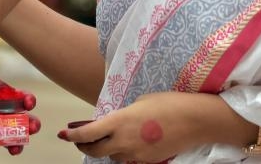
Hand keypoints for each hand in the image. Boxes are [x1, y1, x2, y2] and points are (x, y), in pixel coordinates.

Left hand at [59, 92, 225, 162]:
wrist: (195, 120)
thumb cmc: (168, 103)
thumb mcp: (139, 103)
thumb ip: (121, 116)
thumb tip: (110, 123)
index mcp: (119, 122)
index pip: (87, 134)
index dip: (72, 135)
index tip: (64, 133)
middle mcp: (124, 142)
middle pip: (95, 151)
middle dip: (84, 146)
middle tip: (80, 140)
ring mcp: (136, 155)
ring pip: (113, 157)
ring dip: (108, 149)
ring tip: (111, 137)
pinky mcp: (148, 162)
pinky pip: (129, 160)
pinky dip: (125, 153)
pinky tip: (132, 142)